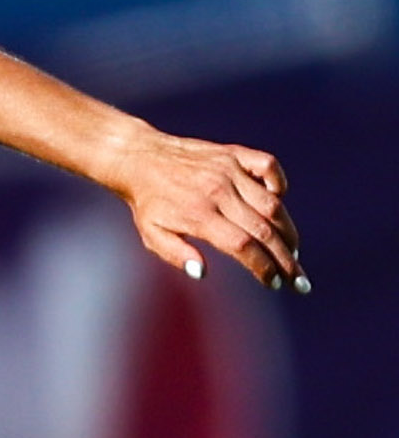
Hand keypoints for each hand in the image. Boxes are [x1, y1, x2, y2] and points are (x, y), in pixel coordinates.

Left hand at [111, 128, 305, 291]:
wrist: (139, 158)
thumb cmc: (147, 203)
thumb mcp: (151, 234)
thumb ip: (175, 254)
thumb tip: (202, 272)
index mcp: (198, 214)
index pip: (243, 246)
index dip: (263, 267)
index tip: (275, 284)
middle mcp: (218, 191)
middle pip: (264, 229)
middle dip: (286, 259)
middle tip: (299, 281)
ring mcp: (228, 170)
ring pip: (272, 203)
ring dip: (288, 231)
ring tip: (293, 252)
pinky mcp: (233, 154)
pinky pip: (268, 165)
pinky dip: (280, 183)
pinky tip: (279, 201)